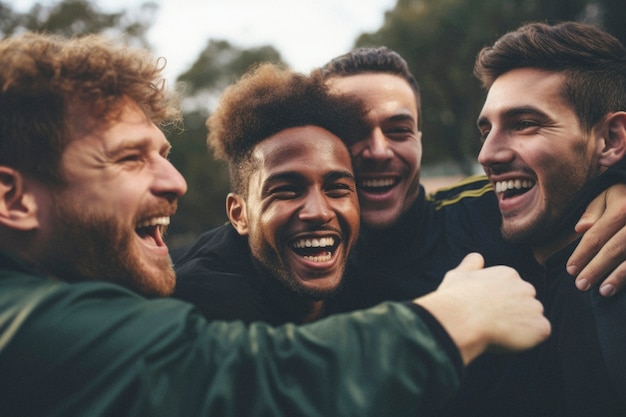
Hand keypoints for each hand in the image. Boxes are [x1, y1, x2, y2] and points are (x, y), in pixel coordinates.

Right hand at [414, 253, 549, 364]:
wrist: (461, 319)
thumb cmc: (455, 299)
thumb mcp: (459, 274)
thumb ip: (471, 264)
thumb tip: (477, 257)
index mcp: (508, 274)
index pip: (512, 289)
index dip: (500, 303)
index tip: (487, 310)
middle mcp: (525, 287)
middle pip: (525, 303)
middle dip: (514, 312)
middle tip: (493, 322)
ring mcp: (535, 307)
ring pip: (533, 319)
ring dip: (520, 326)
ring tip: (498, 332)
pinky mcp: (540, 327)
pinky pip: (540, 334)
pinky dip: (528, 339)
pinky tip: (508, 339)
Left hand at [567, 184, 625, 296]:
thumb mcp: (610, 194)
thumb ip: (593, 210)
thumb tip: (580, 229)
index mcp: (622, 207)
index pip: (597, 235)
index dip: (582, 254)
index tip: (570, 270)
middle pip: (615, 248)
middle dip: (596, 268)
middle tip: (580, 285)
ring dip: (618, 277)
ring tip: (603, 291)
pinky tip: (621, 288)